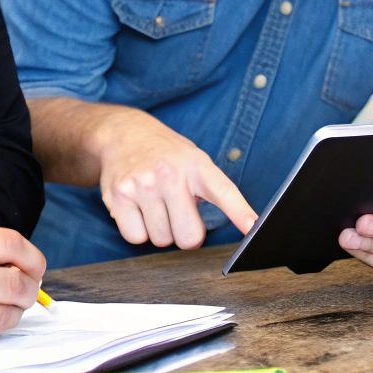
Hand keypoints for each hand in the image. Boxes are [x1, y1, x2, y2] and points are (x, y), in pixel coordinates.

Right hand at [95, 109, 257, 248]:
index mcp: (197, 165)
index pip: (223, 192)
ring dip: (159, 230)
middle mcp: (171, 172)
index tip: (253, 227)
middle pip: (189, 237)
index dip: (240, 212)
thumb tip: (241, 226)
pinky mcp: (119, 194)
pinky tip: (137, 208)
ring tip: (154, 203)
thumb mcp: (194, 160)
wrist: (123, 132)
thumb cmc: (166, 155)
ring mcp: (143, 183)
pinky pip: (136, 237)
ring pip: (161, 239)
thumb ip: (211, 191)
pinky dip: (138, 230)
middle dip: (185, 234)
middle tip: (177, 212)